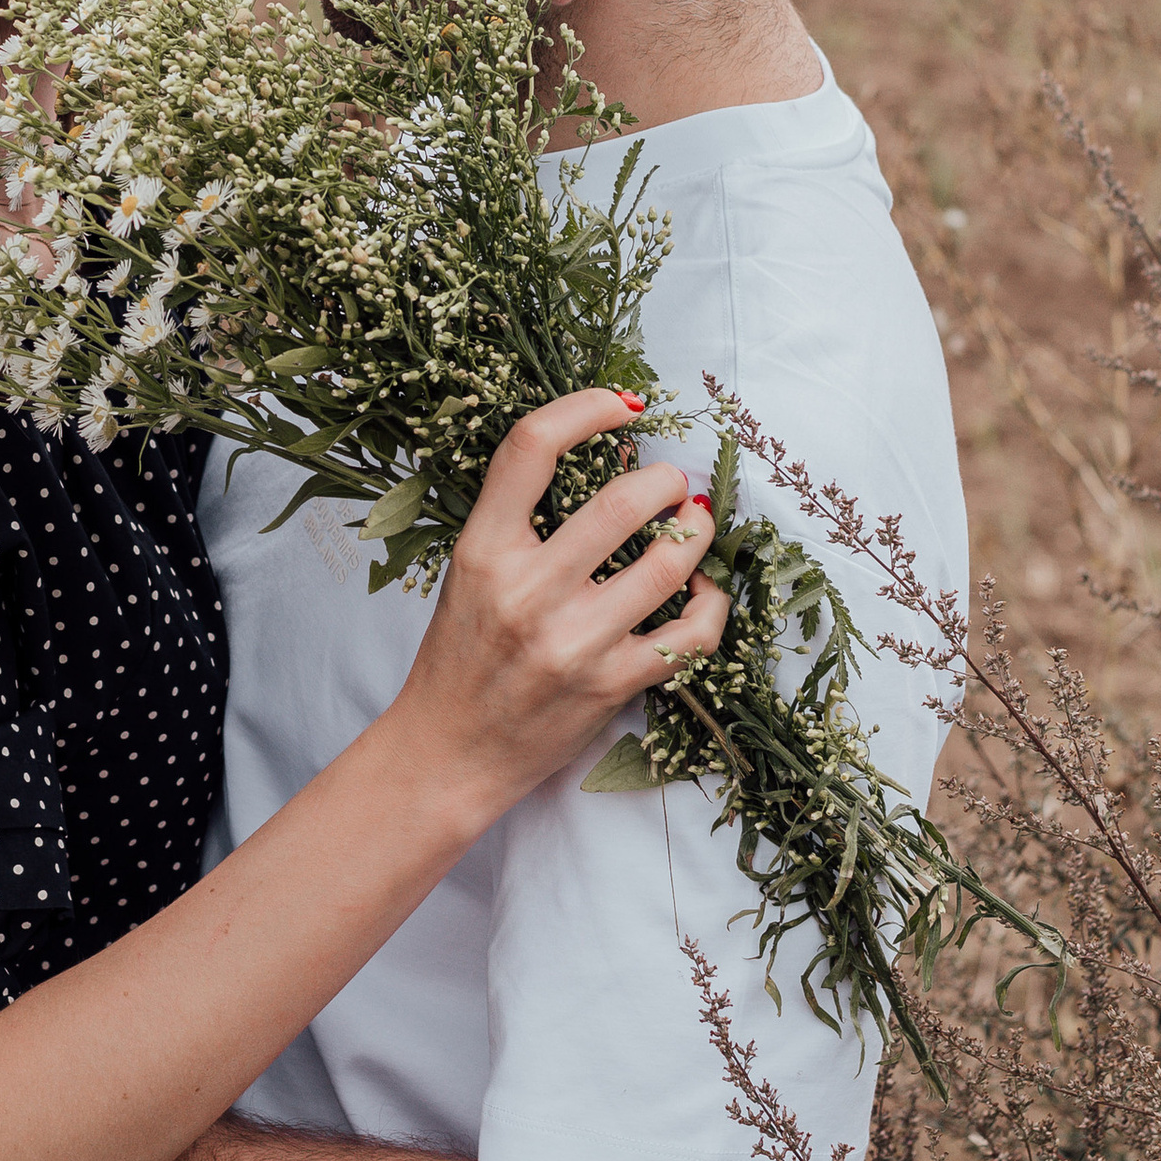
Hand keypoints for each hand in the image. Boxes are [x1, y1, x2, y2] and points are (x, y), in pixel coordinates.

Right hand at [382, 392, 727, 829]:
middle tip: (671, 481)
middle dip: (665, 479)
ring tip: (696, 521)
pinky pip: (693, 633)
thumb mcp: (468, 573)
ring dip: (699, 530)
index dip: (585, 408)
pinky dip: (712, 602)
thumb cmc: (459, 658)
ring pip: (670, 562)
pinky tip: (702, 590)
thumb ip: (520, 522)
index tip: (622, 407)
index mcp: (483, 551)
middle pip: (623, 501)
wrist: (447, 753)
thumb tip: (607, 460)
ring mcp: (574, 642)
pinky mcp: (612, 685)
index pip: (533, 447)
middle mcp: (527, 592)